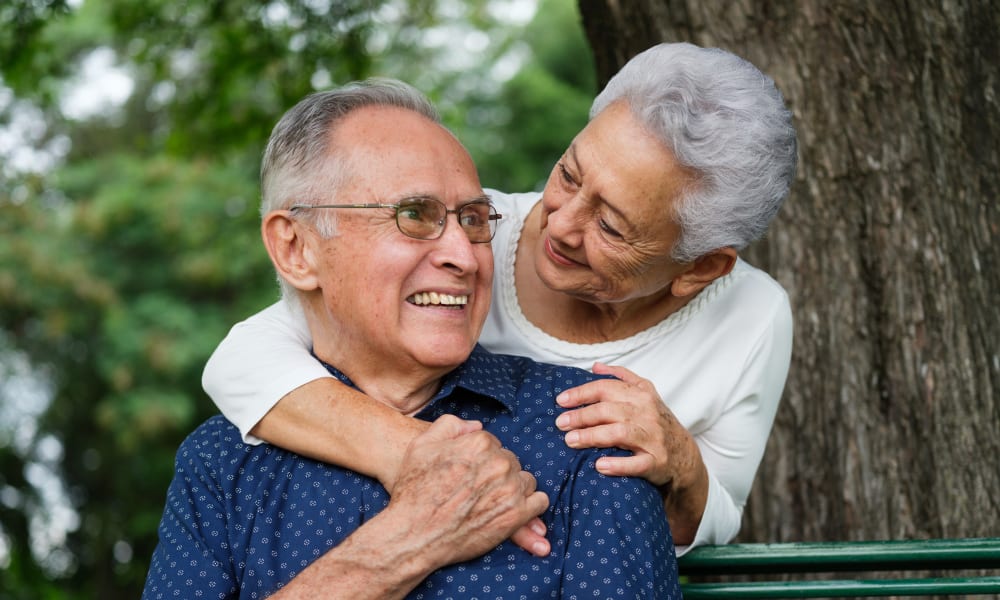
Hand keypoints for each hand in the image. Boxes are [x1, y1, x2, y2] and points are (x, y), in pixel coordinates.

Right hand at [386, 415, 550, 567]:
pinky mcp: (516, 515)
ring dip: (514, 488)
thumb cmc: (414, 490)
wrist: (413, 534)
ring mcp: (510, 489)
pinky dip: (529, 506)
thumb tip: (476, 427)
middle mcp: (499, 463)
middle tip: (479, 490)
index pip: (493, 444)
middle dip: (498, 473)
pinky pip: (538, 502)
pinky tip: (512, 510)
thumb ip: (450, 426)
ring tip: (492, 501)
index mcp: (480, 443)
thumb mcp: (422, 445)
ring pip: (525, 480)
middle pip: (510, 462)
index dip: (481, 460)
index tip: (470, 473)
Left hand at [555, 363, 700, 488]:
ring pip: (620, 434)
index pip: (606, 388)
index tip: (561, 401)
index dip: (581, 393)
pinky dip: (618, 464)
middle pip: (609, 410)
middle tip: (560, 423)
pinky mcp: (657, 462)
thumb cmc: (656, 421)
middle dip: (581, 416)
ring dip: (593, 436)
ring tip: (570, 440)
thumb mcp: (645, 392)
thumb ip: (621, 376)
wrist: (684, 455)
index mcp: (641, 394)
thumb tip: (595, 366)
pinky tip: (599, 465)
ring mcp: (653, 438)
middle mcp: (647, 414)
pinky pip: (637, 464)